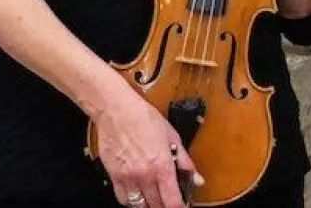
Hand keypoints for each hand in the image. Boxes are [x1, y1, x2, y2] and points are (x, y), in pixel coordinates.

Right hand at [91, 91, 199, 207]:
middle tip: (171, 202)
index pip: (171, 200)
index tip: (183, 207)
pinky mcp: (113, 176)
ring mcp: (127, 177)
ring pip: (139, 205)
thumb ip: (185, 161)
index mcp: (161, 166)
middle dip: (165, 206)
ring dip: (149, 206)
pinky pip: (123, 198)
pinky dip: (132, 201)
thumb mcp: (173, 137)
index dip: (179, 207)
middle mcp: (144, 175)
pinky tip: (139, 197)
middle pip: (156, 205)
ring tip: (156, 201)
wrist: (118, 112)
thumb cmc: (144, 120)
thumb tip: (196, 177)